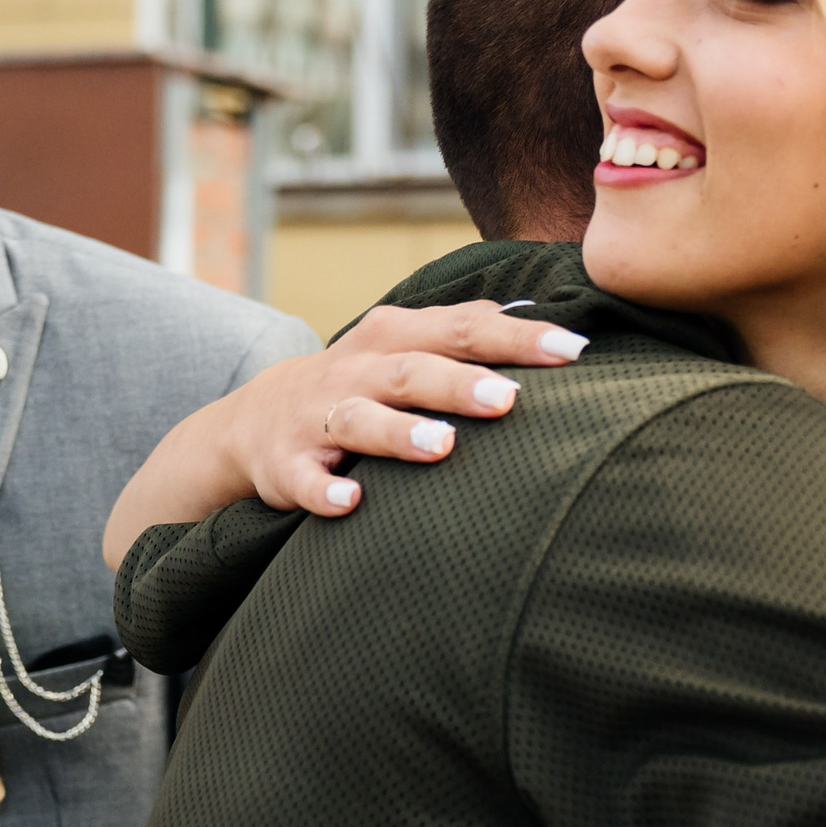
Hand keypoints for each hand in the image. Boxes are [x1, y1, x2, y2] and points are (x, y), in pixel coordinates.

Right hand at [101, 301, 587, 566]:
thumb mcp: (407, 346)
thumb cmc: (363, 381)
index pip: (463, 329)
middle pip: (413, 371)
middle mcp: (356, 371)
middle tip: (510, 401)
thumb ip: (469, 333)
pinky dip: (323, 490)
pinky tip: (350, 502)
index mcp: (395, 337)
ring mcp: (317, 418)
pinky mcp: (285, 465)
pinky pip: (303, 480)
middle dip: (461, 384)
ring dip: (399, 433)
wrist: (253, 419)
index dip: (518, 339)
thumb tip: (546, 324)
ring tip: (442, 446)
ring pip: (359, 420)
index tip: (572, 350)